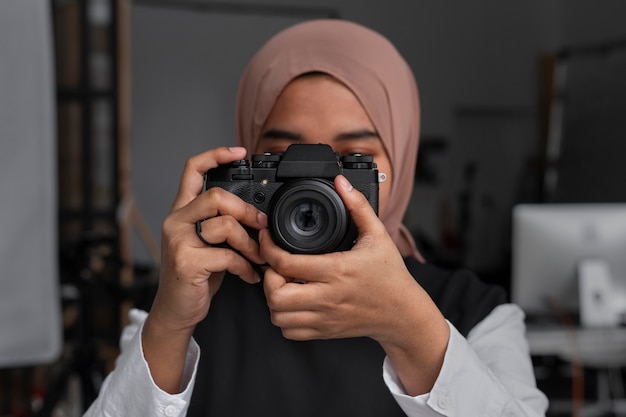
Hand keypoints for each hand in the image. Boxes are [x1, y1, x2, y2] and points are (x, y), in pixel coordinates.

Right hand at [143, 146, 266, 392]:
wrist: (176, 309)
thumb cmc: (196, 275)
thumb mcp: (208, 243)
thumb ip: (223, 224)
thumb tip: (258, 215)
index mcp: (183, 211)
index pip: (192, 170)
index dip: (215, 155)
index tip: (240, 152)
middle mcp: (176, 221)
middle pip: (215, 196)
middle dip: (246, 210)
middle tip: (262, 226)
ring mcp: (178, 241)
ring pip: (223, 225)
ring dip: (250, 243)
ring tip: (259, 257)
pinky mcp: (186, 262)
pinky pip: (226, 256)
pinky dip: (245, 266)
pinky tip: (249, 275)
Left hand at [260, 175, 448, 394]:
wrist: (403, 314)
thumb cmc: (391, 276)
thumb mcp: (378, 235)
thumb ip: (358, 206)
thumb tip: (342, 182)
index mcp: (337, 270)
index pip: (286, 263)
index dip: (268, 248)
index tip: (267, 238)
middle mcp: (328, 297)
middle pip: (275, 295)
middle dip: (267, 277)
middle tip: (275, 265)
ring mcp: (325, 317)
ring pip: (279, 316)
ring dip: (273, 298)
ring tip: (283, 282)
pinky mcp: (325, 331)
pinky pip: (290, 331)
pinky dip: (283, 317)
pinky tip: (292, 301)